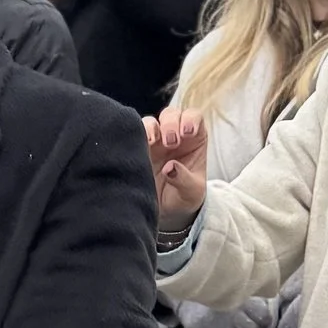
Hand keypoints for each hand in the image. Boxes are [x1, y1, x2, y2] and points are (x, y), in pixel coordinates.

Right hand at [143, 108, 207, 233]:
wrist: (165, 213)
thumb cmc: (184, 198)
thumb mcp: (191, 191)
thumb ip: (184, 179)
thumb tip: (169, 168)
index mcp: (194, 139)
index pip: (194, 117)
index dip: (191, 119)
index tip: (187, 132)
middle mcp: (174, 135)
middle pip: (171, 114)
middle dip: (171, 123)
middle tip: (171, 142)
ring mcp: (154, 141)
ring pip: (151, 121)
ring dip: (151, 128)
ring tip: (153, 143)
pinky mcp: (137, 148)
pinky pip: (133, 135)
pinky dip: (134, 136)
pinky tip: (137, 146)